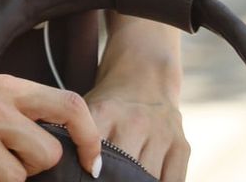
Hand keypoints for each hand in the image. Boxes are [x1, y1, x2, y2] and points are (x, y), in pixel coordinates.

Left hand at [84, 28, 188, 181]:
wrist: (145, 74)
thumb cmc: (110, 103)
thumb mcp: (89, 110)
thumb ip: (77, 137)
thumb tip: (63, 169)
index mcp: (105, 112)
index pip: (93, 153)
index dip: (90, 172)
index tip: (90, 175)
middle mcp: (135, 122)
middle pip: (122, 170)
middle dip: (112, 180)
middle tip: (104, 181)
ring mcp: (162, 134)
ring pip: (147, 178)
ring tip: (123, 180)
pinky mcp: (182, 146)